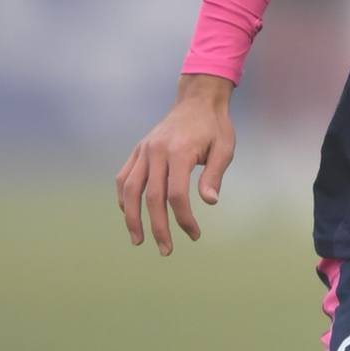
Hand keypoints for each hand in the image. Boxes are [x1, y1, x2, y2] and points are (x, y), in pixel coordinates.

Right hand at [116, 74, 236, 255]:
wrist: (197, 99)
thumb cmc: (214, 127)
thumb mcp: (224, 148)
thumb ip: (214, 175)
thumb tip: (210, 202)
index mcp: (178, 151)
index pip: (175, 194)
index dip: (183, 218)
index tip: (194, 234)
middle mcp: (156, 151)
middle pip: (151, 196)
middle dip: (158, 227)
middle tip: (166, 250)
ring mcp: (143, 150)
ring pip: (130, 189)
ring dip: (132, 218)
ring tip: (138, 240)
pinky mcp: (138, 150)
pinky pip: (124, 177)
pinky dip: (124, 197)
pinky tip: (129, 214)